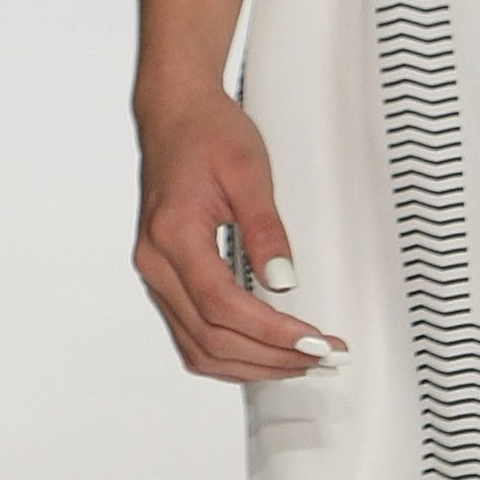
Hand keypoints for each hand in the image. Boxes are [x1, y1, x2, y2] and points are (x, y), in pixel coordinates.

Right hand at [132, 86, 346, 382]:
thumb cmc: (209, 133)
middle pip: (210, 338)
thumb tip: (284, 284)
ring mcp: (156, 275)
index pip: (221, 305)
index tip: (314, 340)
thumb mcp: (249, 170)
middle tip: (323, 356)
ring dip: (252, 365)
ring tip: (302, 360)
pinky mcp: (165, 278)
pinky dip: (230, 353)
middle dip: (270, 357)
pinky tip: (265, 351)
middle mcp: (156, 264)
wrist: (175, 114)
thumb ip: (265, 229)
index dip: (270, 332)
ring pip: (198, 347)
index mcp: (173, 236)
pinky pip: (192, 335)